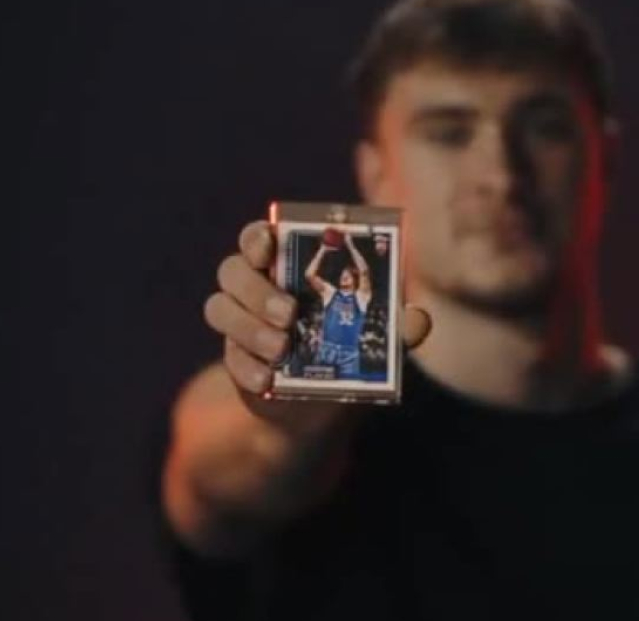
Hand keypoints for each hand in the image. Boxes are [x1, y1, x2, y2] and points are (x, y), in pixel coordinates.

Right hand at [203, 221, 431, 398]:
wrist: (324, 401)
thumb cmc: (350, 343)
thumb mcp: (377, 332)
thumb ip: (396, 322)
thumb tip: (419, 320)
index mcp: (285, 265)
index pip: (257, 237)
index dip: (257, 237)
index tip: (269, 246)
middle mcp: (254, 287)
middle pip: (232, 270)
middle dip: (257, 289)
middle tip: (289, 312)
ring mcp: (239, 323)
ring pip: (218, 308)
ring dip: (248, 328)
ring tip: (281, 349)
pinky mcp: (235, 359)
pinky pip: (228, 358)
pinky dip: (246, 368)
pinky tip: (267, 381)